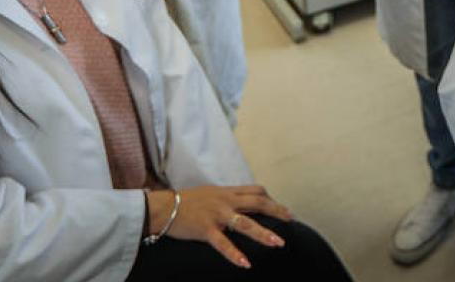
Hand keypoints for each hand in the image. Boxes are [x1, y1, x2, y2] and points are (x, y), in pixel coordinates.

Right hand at [151, 185, 295, 269]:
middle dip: (276, 211)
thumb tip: (241, 205)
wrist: (163, 207)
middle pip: (257, 203)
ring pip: (245, 223)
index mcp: (227, 192)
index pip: (256, 190)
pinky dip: (235, 254)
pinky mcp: (206, 229)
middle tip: (290, 220)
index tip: (281, 209)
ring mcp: (217, 215)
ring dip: (263, 233)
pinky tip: (245, 264)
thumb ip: (227, 198)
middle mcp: (225, 201)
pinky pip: (223, 243)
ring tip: (278, 243)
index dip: (270, 199)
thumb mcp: (210, 193)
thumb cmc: (186, 201)